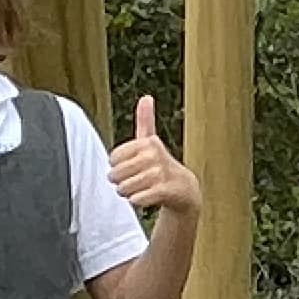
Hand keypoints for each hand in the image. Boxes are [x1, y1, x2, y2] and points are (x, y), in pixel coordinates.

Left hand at [107, 95, 198, 216]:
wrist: (184, 189)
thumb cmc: (161, 165)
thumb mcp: (151, 141)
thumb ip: (145, 120)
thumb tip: (147, 96)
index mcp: (148, 142)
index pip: (113, 158)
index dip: (116, 167)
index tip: (129, 167)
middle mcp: (154, 155)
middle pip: (117, 174)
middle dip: (119, 182)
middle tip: (129, 183)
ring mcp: (161, 173)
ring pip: (126, 188)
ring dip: (127, 193)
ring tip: (135, 191)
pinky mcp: (165, 190)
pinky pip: (137, 199)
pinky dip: (137, 201)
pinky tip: (144, 198)